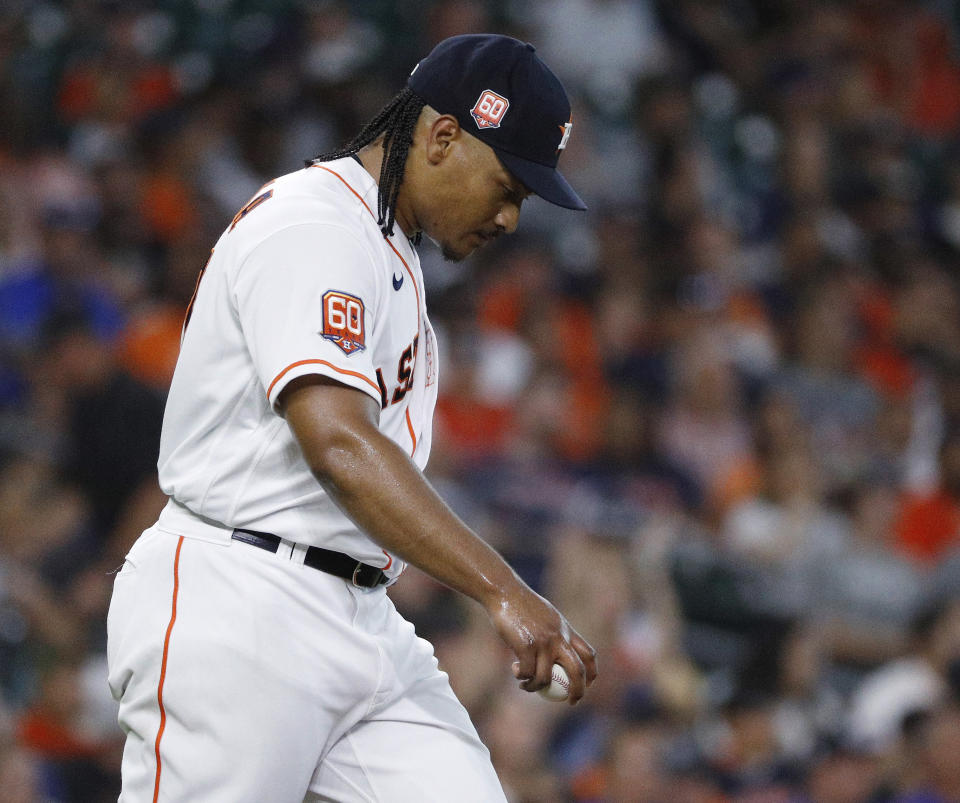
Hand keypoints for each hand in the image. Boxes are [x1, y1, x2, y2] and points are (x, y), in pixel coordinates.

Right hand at [486, 583, 596, 704]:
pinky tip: (515, 671)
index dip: (592, 674)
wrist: (504, 592)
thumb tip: (557, 653)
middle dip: (578, 691)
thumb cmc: (522, 604)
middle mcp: (559, 637)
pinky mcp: (526, 645)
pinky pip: (527, 672)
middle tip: (571, 702)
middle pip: (578, 671)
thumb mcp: (546, 616)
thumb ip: (554, 633)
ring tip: (525, 685)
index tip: (587, 686)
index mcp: (566, 630)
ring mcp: (543, 642)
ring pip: (546, 678)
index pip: (589, 655)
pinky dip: (521, 677)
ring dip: (535, 687)